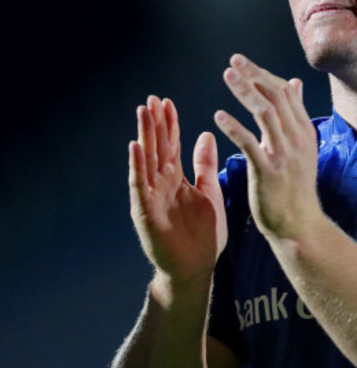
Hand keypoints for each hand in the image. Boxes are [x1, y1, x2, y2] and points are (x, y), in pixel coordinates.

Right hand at [129, 96, 226, 283]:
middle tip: (152, 99)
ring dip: (144, 136)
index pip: (171, 145)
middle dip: (154, 124)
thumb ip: (205, 164)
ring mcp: (151, 197)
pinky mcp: (146, 213)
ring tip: (143, 112)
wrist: (197, 268)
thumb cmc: (203, 233)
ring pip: (147, 161)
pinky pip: (140, 186)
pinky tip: (135, 147)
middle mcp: (161, 184)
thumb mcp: (209, 191)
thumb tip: (205, 134)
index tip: (167, 101)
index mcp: (176, 179)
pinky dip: (137, 166)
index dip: (169, 124)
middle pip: (157, 148)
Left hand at [214, 54, 320, 240]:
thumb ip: (295, 115)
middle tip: (233, 61)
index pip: (286, 92)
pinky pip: (251, 144)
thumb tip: (294, 82)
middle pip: (276, 96)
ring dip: (245, 92)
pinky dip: (235, 127)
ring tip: (227, 76)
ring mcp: (285, 155)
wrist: (299, 225)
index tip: (244, 63)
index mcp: (304, 131)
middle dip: (254, 75)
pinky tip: (219, 116)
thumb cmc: (295, 187)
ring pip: (266, 113)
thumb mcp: (302, 147)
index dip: (264, 74)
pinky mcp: (269, 172)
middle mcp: (297, 139)